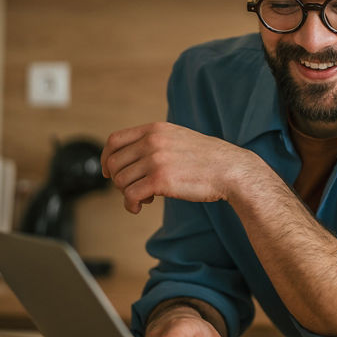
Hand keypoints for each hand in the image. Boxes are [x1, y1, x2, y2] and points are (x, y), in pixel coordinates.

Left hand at [101, 122, 250, 213]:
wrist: (230, 169)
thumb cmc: (208, 158)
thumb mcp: (178, 138)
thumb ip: (155, 142)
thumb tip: (131, 159)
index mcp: (155, 130)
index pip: (114, 141)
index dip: (106, 159)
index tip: (109, 171)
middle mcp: (152, 142)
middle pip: (115, 164)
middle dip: (119, 180)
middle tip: (134, 189)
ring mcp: (155, 160)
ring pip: (121, 181)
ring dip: (127, 194)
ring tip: (144, 198)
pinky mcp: (160, 180)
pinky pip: (130, 195)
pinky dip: (131, 204)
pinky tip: (140, 207)